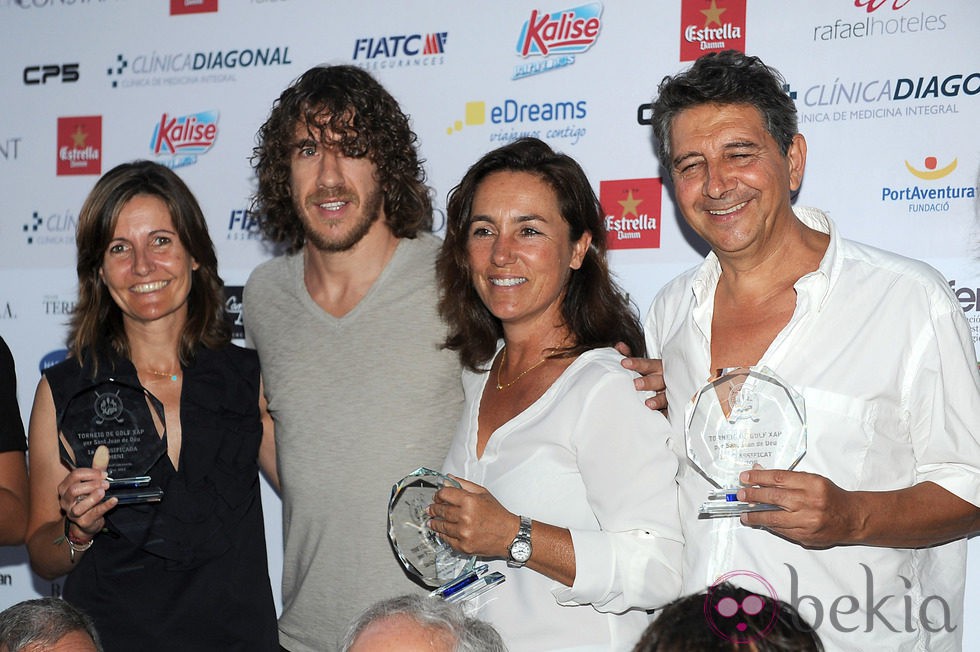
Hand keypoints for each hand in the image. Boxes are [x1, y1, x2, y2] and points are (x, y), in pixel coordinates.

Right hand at [59, 445, 115, 539]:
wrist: (88, 522)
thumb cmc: (88, 498)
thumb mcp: (93, 481)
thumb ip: (97, 467)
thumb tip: (103, 448)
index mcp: (65, 488)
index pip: (74, 476)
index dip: (90, 473)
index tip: (104, 474)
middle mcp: (65, 501)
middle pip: (74, 489)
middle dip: (92, 484)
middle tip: (106, 483)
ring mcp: (73, 513)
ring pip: (79, 506)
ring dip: (94, 497)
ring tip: (105, 491)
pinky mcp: (83, 522)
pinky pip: (94, 514)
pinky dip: (105, 506)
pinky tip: (114, 500)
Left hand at [427, 476, 518, 557]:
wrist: (509, 535)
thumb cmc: (498, 515)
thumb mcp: (483, 493)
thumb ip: (464, 485)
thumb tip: (448, 480)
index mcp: (469, 501)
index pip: (444, 494)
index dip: (438, 495)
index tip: (437, 496)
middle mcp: (465, 517)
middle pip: (440, 510)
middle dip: (434, 508)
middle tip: (430, 509)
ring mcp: (463, 533)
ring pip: (441, 526)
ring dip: (434, 522)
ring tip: (432, 521)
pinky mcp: (463, 546)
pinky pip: (446, 539)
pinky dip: (442, 535)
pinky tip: (441, 531)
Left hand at [615, 343, 666, 411]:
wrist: (673, 382)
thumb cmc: (653, 373)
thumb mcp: (643, 364)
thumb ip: (630, 355)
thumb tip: (619, 346)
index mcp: (658, 367)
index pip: (647, 364)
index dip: (636, 363)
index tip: (623, 363)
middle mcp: (665, 379)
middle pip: (657, 380)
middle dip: (647, 382)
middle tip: (635, 384)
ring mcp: (669, 393)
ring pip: (666, 396)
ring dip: (658, 400)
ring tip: (648, 404)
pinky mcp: (671, 406)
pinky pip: (670, 411)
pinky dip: (665, 414)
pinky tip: (660, 417)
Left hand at [737, 468, 864, 547]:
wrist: (852, 518)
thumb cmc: (830, 496)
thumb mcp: (811, 480)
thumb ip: (786, 479)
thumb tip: (758, 474)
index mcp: (812, 484)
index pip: (778, 478)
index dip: (758, 477)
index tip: (745, 477)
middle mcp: (810, 502)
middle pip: (774, 498)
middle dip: (753, 496)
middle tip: (739, 494)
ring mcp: (808, 522)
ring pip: (774, 518)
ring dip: (756, 516)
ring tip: (744, 514)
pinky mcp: (806, 536)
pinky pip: (782, 531)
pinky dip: (769, 526)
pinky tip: (760, 522)